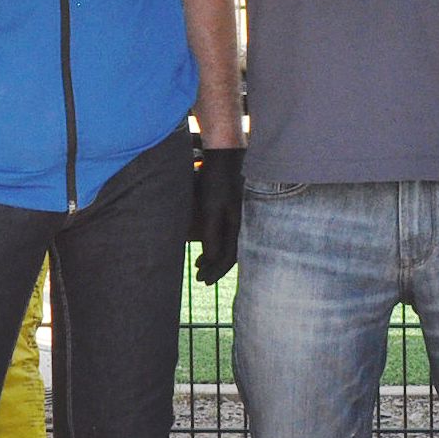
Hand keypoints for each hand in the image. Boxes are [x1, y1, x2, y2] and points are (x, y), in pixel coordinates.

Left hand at [190, 145, 243, 283]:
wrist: (224, 156)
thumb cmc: (216, 182)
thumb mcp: (211, 209)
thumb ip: (212, 235)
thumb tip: (211, 259)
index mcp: (236, 226)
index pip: (228, 257)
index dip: (216, 272)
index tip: (203, 281)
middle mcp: (238, 223)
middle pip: (229, 253)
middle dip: (214, 267)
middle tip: (200, 278)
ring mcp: (234, 216)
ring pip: (225, 243)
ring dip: (213, 256)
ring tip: (200, 264)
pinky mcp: (227, 209)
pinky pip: (222, 232)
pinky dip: (213, 242)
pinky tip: (202, 241)